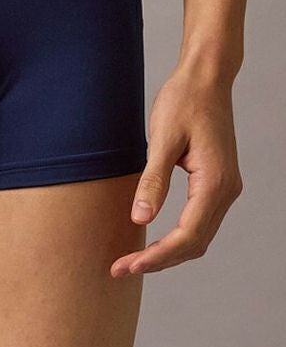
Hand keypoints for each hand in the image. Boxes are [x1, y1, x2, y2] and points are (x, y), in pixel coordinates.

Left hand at [110, 66, 243, 275]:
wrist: (206, 79)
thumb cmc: (183, 101)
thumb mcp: (162, 139)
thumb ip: (152, 180)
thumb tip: (140, 218)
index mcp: (214, 183)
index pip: (187, 236)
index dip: (156, 256)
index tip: (126, 264)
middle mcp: (226, 191)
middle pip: (195, 244)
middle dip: (158, 260)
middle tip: (121, 268)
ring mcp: (225, 188)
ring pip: (199, 236)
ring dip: (168, 252)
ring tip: (133, 259)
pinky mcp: (217, 182)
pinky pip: (199, 221)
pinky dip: (178, 237)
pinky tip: (154, 239)